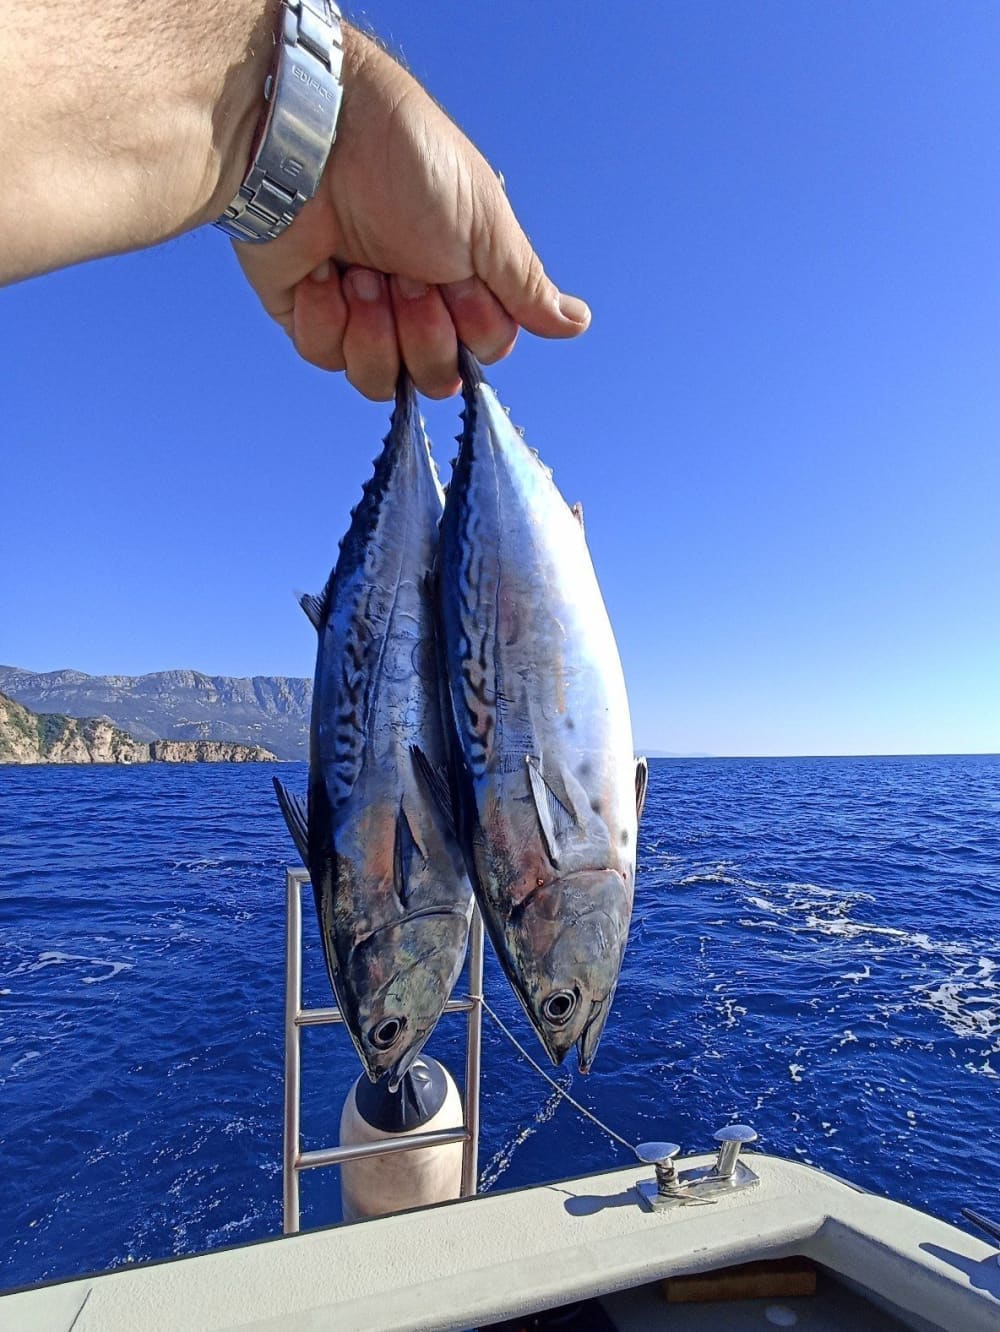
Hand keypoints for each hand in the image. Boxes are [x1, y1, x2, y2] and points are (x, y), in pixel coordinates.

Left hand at [235, 28, 590, 398]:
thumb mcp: (484, 225)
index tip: (456, 275)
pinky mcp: (305, 316)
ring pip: (378, 382)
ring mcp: (358, 313)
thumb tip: (577, 323)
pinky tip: (323, 270)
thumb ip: (526, 286)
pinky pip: (324, 359)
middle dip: (423, 330)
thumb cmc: (407, 161)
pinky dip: (325, 316)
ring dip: (374, 329)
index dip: (472, 326)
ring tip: (361, 273)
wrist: (314, 135)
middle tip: (405, 274)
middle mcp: (412, 304)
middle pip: (434, 379)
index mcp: (461, 282)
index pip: (484, 353)